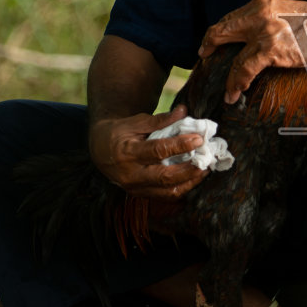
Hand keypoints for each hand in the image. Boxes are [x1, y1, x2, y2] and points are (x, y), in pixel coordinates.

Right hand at [88, 104, 208, 199]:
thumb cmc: (120, 132)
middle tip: (207, 158)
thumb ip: (160, 120)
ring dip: (190, 181)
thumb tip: (184, 111)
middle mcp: (131, 174)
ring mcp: (135, 188)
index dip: (180, 145)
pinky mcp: (140, 195)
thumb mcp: (136, 122)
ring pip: (168, 191)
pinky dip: (183, 188)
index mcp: (127, 153)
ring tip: (205, 169)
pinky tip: (194, 178)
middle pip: (165, 176)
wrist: (100, 149)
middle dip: (189, 169)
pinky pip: (165, 196)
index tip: (199, 138)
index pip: (158, 151)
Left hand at [198, 0, 306, 103]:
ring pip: (234, 57)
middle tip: (204, 56)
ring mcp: (263, 32)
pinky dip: (238, 83)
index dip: (219, 30)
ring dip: (228, 77)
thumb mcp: (286, 12)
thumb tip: (255, 37)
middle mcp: (258, 14)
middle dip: (209, 44)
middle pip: (223, 30)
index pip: (232, 17)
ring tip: (226, 91)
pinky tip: (236, 92)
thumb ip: (269, 19)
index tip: (212, 41)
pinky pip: (246, 70)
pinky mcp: (270, 49)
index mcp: (261, 3)